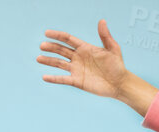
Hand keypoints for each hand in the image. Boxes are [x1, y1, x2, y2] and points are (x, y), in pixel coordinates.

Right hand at [38, 19, 155, 112]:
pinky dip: (54, 79)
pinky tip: (44, 77)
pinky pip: (63, 79)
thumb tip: (102, 21)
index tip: (46, 33)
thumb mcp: (113, 49)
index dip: (57, 36)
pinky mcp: (78, 81)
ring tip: (39, 58)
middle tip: (42, 46)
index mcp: (85, 48)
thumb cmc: (118, 66)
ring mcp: (77, 69)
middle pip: (61, 50)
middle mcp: (78, 58)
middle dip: (51, 47)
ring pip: (59, 64)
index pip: (68, 39)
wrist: (120, 84)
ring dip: (49, 61)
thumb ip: (105, 36)